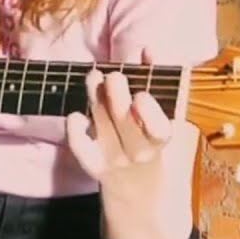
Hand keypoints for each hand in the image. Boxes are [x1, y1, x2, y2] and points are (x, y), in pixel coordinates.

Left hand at [64, 49, 173, 194]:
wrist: (139, 188)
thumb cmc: (152, 139)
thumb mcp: (164, 115)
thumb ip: (156, 80)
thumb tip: (147, 50)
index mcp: (161, 138)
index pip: (158, 130)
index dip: (148, 112)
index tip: (141, 95)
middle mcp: (139, 151)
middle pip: (123, 120)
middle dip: (116, 93)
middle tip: (114, 76)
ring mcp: (115, 159)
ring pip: (101, 122)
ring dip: (95, 96)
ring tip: (94, 76)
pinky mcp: (94, 165)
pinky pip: (79, 146)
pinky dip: (74, 127)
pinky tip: (77, 114)